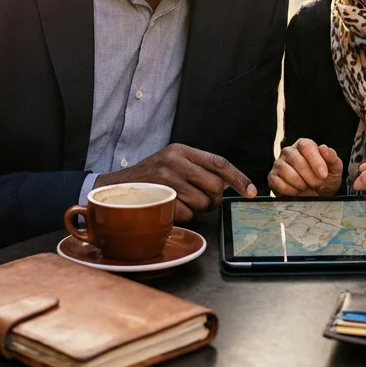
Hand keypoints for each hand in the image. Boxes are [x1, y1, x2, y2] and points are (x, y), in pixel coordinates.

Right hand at [94, 143, 256, 222]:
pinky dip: (183, 216)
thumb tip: (228, 184)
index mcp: (181, 151)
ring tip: (181, 202)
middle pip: (215, 186)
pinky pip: (188, 214)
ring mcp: (167, 181)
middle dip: (214, 199)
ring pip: (203, 203)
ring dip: (197, 208)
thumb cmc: (149, 178)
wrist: (114, 189)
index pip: (219, 162)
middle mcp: (175, 162)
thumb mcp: (171, 162)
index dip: (239, 178)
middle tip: (204, 201)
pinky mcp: (160, 199)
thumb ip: (197, 168)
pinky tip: (170, 208)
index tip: (252, 191)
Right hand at [268, 139, 341, 196]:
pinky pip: (277, 182)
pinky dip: (290, 190)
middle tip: (317, 184)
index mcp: (304, 145)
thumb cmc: (325, 180)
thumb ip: (332, 158)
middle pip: (296, 160)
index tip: (323, 175)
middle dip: (309, 176)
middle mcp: (289, 151)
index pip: (306, 146)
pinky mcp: (272, 177)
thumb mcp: (334, 170)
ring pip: (286, 171)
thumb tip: (323, 148)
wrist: (316, 196)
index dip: (315, 160)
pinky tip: (297, 191)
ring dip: (300, 183)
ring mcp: (279, 164)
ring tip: (307, 187)